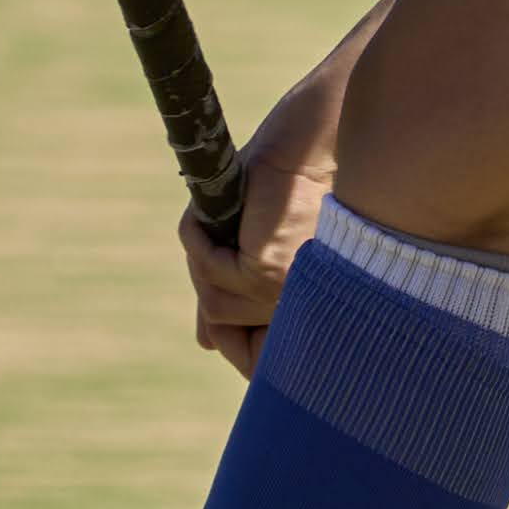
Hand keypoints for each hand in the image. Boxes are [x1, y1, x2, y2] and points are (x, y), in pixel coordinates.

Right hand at [182, 56, 344, 379]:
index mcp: (305, 311)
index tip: (217, 310)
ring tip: (211, 223)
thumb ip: (234, 299)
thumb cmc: (291, 193)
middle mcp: (299, 308)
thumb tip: (206, 343)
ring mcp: (284, 292)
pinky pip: (209, 269)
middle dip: (205, 290)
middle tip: (209, 246)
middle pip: (223, 327)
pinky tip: (207, 216)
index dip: (229, 340)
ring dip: (200, 260)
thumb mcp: (256, 253)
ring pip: (212, 302)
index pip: (258, 359)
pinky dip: (198, 239)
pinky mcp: (265, 267)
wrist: (311, 149)